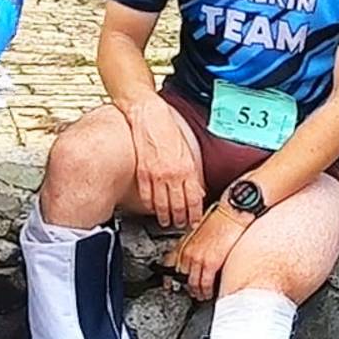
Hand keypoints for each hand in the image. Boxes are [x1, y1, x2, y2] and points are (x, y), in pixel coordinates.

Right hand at [125, 96, 201, 230]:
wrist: (147, 113)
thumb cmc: (167, 125)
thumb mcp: (187, 147)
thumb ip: (192, 168)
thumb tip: (196, 185)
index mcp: (186, 167)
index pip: (194, 198)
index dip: (195, 213)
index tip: (195, 220)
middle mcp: (172, 174)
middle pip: (178, 205)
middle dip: (181, 219)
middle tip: (182, 225)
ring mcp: (156, 175)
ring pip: (161, 204)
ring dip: (165, 216)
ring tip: (167, 222)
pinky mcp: (142, 173)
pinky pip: (147, 195)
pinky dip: (150, 206)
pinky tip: (152, 209)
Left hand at [171, 205, 251, 300]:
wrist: (232, 212)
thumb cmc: (220, 218)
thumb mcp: (199, 229)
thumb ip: (192, 243)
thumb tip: (192, 255)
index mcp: (184, 243)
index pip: (169, 264)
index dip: (168, 277)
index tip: (168, 284)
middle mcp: (188, 252)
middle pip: (181, 277)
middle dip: (185, 287)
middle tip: (191, 292)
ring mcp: (198, 258)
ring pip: (192, 283)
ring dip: (196, 292)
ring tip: (200, 295)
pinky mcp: (211, 262)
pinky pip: (205, 284)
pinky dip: (206, 291)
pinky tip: (209, 293)